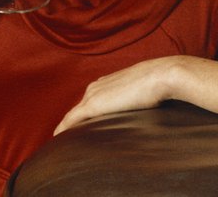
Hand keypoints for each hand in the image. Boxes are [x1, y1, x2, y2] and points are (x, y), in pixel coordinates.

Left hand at [53, 56, 183, 134]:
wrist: (160, 76)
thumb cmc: (158, 84)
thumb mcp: (142, 93)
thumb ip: (135, 100)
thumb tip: (144, 111)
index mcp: (106, 83)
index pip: (89, 102)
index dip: (83, 116)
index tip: (77, 128)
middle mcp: (96, 87)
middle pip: (79, 109)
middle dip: (72, 123)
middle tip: (65, 140)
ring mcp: (93, 95)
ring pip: (74, 114)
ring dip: (68, 127)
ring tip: (61, 142)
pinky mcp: (93, 105)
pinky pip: (72, 118)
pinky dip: (64, 128)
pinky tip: (57, 137)